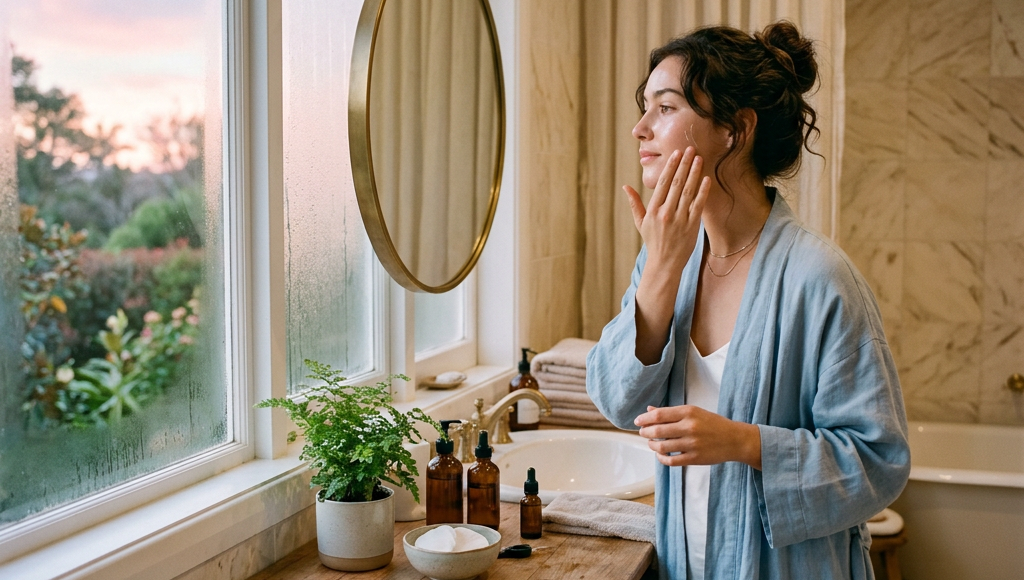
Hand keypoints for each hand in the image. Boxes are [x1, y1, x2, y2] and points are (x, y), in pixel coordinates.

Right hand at [624, 147, 710, 274]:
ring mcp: (680, 219)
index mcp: (653, 211)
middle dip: (684, 164)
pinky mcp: (691, 226)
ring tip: (700, 158)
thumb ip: (634, 203)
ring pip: (688, 191)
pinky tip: (706, 179)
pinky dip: (702, 191)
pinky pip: (698, 205)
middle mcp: (666, 213)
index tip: (677, 154)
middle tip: (691, 149)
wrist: (664, 264)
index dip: (670, 167)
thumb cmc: (653, 241)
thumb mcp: (640, 223)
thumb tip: (626, 186)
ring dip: (694, 173)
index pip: (662, 183)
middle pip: (676, 183)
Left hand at [634, 405, 761, 469]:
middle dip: (645, 432)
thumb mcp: (694, 412)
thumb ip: (671, 412)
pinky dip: (661, 458)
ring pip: (662, 447)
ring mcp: (692, 444)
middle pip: (657, 431)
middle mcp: (690, 427)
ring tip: (652, 443)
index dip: (645, 419)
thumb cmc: (713, 424)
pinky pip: (671, 461)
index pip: (659, 415)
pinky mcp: (694, 458)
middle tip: (643, 433)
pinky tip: (660, 455)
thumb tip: (650, 410)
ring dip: (652, 446)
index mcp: (689, 412)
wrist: (735, 440)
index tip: (638, 421)